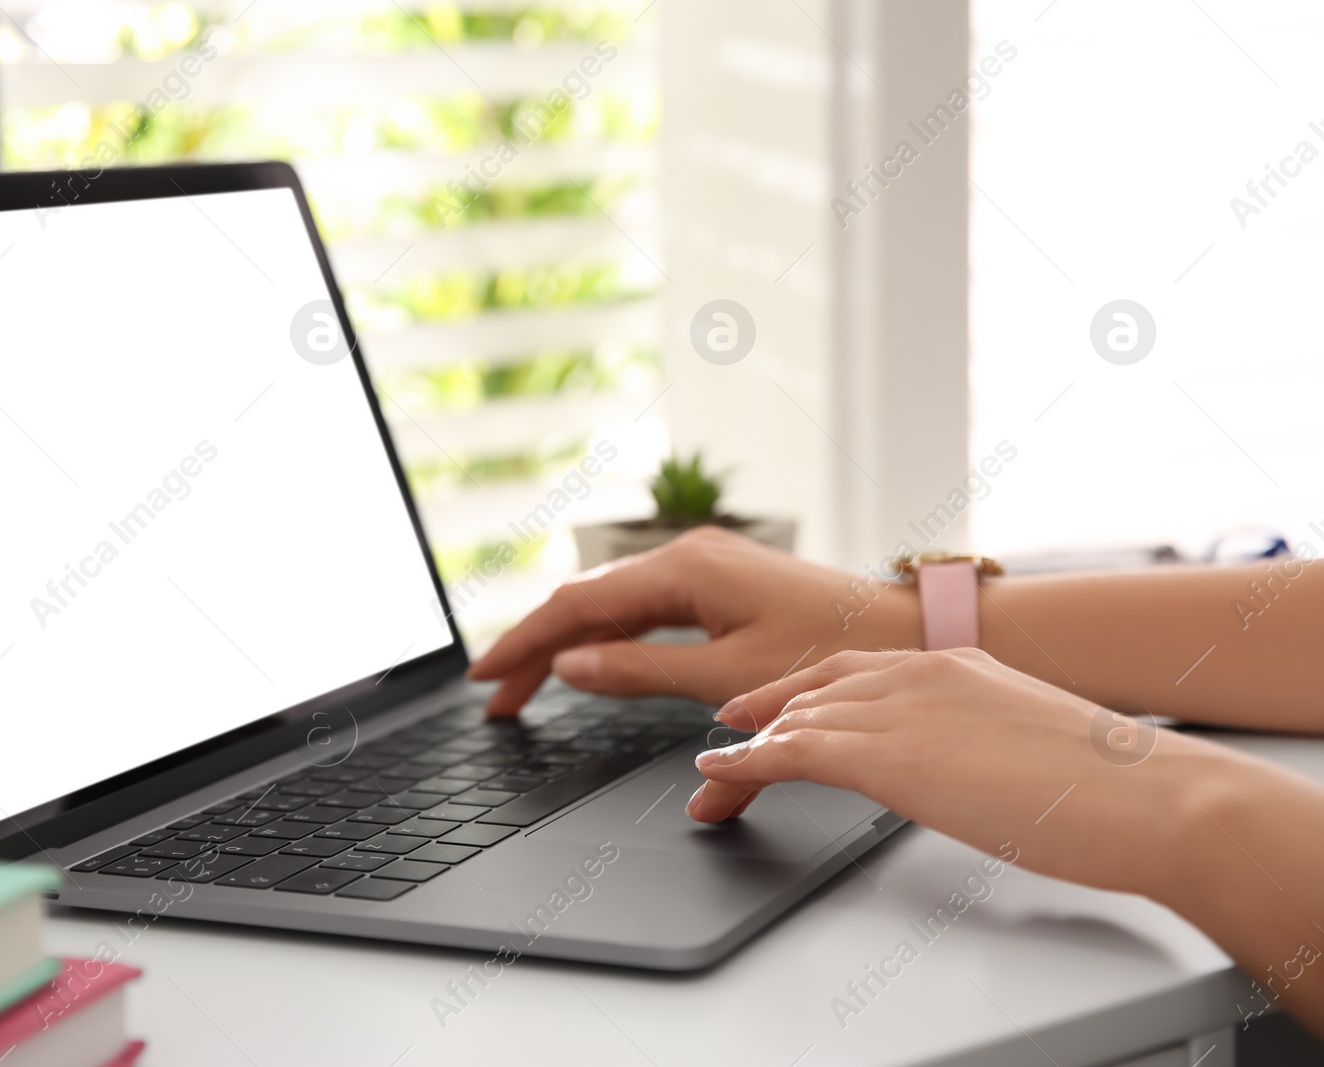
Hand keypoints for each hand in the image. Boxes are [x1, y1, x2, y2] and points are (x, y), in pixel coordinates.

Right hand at [468, 527, 920, 715]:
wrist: (904, 630)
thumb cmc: (829, 649)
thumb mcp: (725, 675)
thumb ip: (641, 669)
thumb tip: (572, 664)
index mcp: (681, 569)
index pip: (576, 604)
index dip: (524, 642)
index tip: (485, 677)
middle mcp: (686, 555)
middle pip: (586, 601)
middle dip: (536, 648)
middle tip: (498, 698)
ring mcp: (703, 566)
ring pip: (613, 604)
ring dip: (569, 643)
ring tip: (529, 683)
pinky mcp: (721, 583)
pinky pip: (644, 607)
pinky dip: (608, 636)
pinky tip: (590, 658)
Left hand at [693, 647, 1238, 897]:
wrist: (1149, 796)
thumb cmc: (1113, 784)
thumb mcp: (1031, 743)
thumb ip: (984, 740)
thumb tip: (973, 767)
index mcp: (957, 664)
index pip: (857, 668)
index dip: (805, 689)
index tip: (772, 705)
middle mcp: (921, 673)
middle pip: (816, 691)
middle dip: (766, 717)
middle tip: (729, 736)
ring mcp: (902, 709)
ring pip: (797, 719)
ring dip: (748, 749)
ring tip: (712, 776)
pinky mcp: (889, 754)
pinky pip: (794, 753)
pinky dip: (748, 764)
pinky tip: (720, 776)